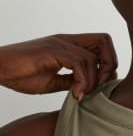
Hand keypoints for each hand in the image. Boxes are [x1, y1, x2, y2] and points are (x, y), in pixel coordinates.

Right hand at [0, 33, 117, 98]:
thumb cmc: (20, 74)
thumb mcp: (53, 82)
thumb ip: (71, 81)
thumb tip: (88, 89)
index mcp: (69, 45)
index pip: (102, 43)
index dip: (109, 62)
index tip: (101, 83)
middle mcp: (67, 40)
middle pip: (104, 41)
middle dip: (109, 65)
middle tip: (98, 87)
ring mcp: (59, 44)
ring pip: (91, 58)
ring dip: (92, 81)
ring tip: (81, 95)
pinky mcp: (50, 51)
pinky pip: (77, 64)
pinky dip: (81, 82)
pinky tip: (75, 94)